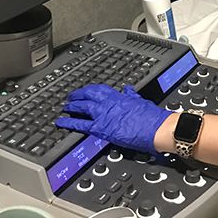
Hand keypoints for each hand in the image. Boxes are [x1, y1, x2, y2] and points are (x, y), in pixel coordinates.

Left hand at [55, 84, 171, 154]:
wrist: (155, 128)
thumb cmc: (152, 117)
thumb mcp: (140, 101)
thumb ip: (131, 95)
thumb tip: (128, 89)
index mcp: (119, 96)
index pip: (100, 90)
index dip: (90, 90)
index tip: (85, 91)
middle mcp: (109, 103)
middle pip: (89, 95)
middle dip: (78, 95)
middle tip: (70, 97)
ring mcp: (104, 114)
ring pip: (83, 106)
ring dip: (72, 106)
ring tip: (65, 107)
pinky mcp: (101, 128)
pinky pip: (81, 124)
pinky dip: (70, 123)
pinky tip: (61, 122)